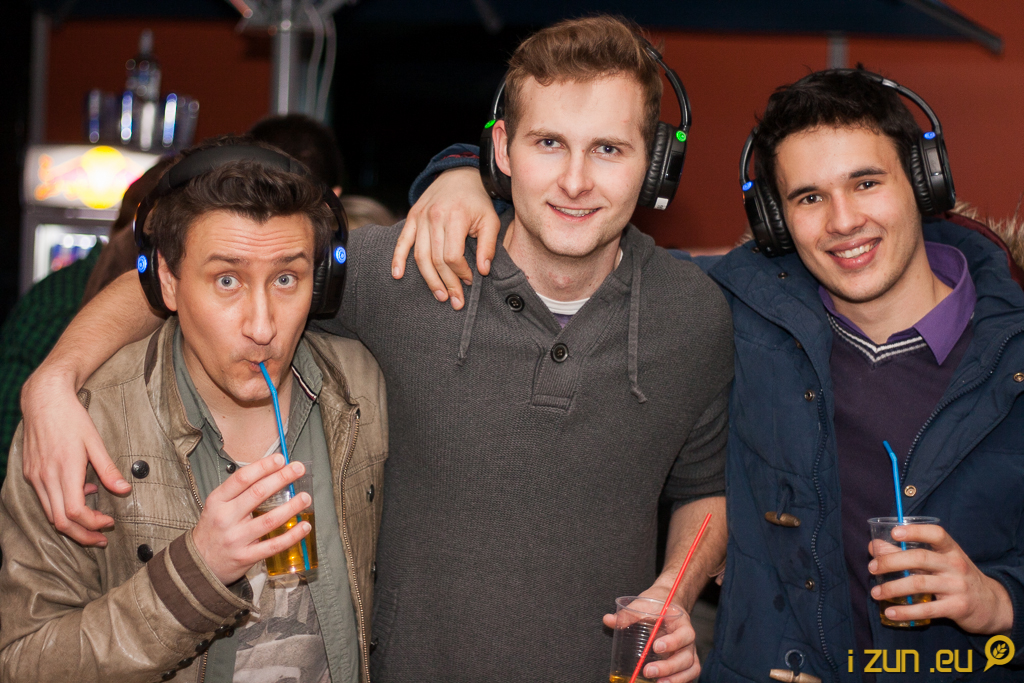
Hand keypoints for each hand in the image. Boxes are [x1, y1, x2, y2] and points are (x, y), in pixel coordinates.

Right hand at [20, 366, 130, 546]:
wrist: (45, 400)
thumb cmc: (72, 418)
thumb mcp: (95, 441)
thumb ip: (109, 469)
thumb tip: (125, 490)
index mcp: (64, 470)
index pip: (74, 512)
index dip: (92, 524)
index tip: (109, 523)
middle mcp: (46, 477)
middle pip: (60, 521)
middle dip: (82, 534)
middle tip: (101, 538)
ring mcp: (35, 476)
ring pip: (50, 514)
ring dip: (71, 524)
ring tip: (94, 522)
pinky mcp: (31, 474)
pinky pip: (45, 500)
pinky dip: (62, 506)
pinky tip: (81, 494)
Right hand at [192, 455, 311, 584]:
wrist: (199, 564)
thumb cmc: (213, 529)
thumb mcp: (217, 506)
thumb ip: (239, 492)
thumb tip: (271, 472)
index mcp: (217, 501)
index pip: (242, 479)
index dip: (263, 466)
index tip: (280, 459)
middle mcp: (225, 518)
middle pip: (258, 494)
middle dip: (281, 478)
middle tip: (298, 469)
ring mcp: (236, 539)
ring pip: (269, 520)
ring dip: (291, 507)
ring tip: (306, 497)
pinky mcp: (245, 557)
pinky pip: (273, 545)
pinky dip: (292, 536)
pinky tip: (304, 526)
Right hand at [391, 167, 499, 309]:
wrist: (460, 175)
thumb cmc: (477, 201)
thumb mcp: (490, 220)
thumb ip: (488, 246)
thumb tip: (483, 271)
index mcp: (456, 217)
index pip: (453, 256)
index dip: (461, 273)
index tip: (471, 281)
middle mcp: (435, 217)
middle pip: (436, 259)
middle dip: (447, 283)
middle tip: (455, 301)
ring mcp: (420, 217)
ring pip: (420, 255)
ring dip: (429, 279)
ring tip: (439, 295)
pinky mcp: (411, 217)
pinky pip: (402, 241)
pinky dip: (397, 259)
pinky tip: (397, 275)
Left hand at [602, 586, 699, 682]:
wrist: (668, 603)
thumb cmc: (657, 605)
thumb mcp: (644, 604)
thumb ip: (629, 613)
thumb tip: (609, 620)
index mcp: (681, 623)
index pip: (684, 634)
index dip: (673, 642)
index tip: (656, 646)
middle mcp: (688, 640)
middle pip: (686, 657)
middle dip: (668, 667)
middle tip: (648, 671)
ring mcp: (688, 652)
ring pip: (689, 669)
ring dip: (675, 679)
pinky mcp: (684, 662)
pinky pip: (688, 675)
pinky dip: (679, 681)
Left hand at [869, 524, 1013, 633]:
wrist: (991, 604)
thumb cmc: (956, 577)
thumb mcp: (939, 561)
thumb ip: (908, 553)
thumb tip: (874, 546)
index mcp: (951, 550)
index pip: (936, 534)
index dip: (915, 531)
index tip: (894, 532)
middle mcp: (955, 565)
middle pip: (920, 558)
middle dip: (891, 562)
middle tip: (872, 568)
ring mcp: (957, 586)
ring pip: (919, 583)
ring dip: (892, 588)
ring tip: (876, 593)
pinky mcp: (957, 607)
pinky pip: (927, 609)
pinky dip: (905, 611)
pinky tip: (890, 612)